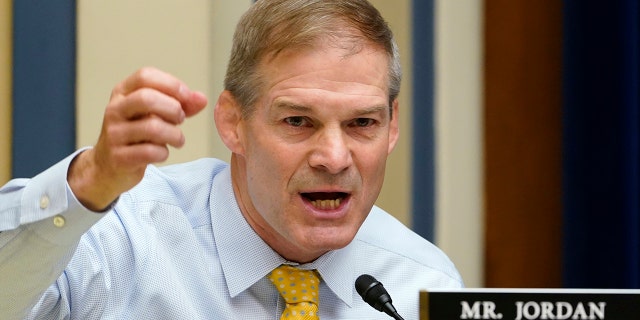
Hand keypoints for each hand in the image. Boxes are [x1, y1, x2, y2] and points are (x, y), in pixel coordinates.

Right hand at [68, 67, 207, 210]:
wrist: (108, 166)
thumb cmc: (136, 135)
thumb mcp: (155, 114)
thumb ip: (180, 104)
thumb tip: (202, 99)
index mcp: (122, 93)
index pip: (145, 76)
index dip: (171, 84)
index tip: (187, 97)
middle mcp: (114, 110)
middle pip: (147, 98)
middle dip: (173, 109)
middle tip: (180, 119)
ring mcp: (114, 134)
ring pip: (152, 127)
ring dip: (175, 135)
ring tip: (177, 139)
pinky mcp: (119, 157)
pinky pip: (150, 152)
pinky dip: (164, 153)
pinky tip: (162, 153)